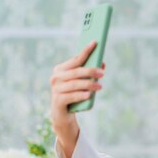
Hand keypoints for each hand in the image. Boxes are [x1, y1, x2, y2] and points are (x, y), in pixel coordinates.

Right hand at [50, 41, 104, 157]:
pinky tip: (89, 95)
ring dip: (88, 85)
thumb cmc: (74, 94)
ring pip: (74, 84)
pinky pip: (70, 96)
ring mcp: (55, 89)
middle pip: (75, 72)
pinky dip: (80, 95)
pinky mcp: (57, 101)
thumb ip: (90, 72)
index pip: (75, 59)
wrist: (63, 114)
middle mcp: (56, 77)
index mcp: (61, 69)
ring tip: (100, 87)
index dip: (86, 51)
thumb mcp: (83, 83)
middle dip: (90, 71)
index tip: (95, 43)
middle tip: (102, 73)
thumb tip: (102, 63)